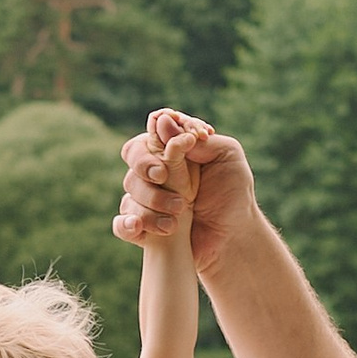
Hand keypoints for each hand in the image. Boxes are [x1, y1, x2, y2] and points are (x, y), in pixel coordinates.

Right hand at [117, 111, 254, 270]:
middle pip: (133, 155)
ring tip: (179, 212)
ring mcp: (148, 198)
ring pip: (130, 189)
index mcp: (175, 149)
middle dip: (145, 165)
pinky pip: (122, 224)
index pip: (153, 130)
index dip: (158, 134)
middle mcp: (157, 170)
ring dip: (152, 200)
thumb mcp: (227, 156)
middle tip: (163, 176)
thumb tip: (162, 121)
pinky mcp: (144, 227)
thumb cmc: (234, 193)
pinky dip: (126, 224)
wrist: (234, 236)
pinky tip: (139, 227)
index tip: (184, 144)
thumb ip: (197, 139)